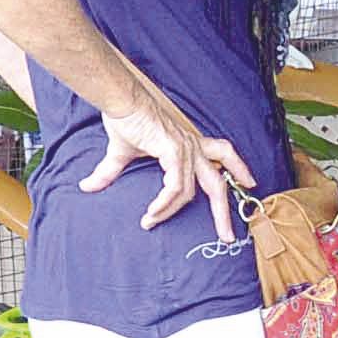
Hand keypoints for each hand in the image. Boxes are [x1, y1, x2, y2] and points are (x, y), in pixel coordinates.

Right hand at [80, 82, 251, 238]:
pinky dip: (164, 201)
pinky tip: (152, 211)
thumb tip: (88, 186)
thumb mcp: (121, 154)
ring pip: (191, 190)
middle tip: (228, 236)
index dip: (238, 168)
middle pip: (218, 182)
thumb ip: (111, 173)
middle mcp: (192, 147)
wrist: (120, 101)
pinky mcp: (173, 150)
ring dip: (171, 210)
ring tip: (152, 221)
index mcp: (189, 144)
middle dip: (224, 212)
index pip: (223, 155)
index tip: (249, 183)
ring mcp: (184, 149)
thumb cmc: (125, 119)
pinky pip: (175, 185)